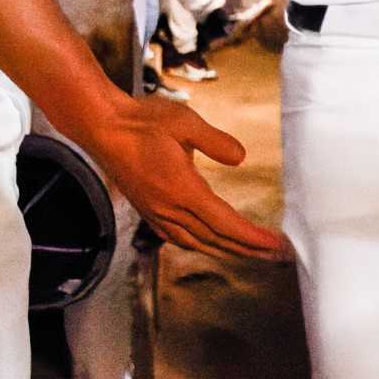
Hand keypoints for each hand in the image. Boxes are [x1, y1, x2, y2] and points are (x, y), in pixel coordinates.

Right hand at [83, 96, 289, 259]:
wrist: (102, 127)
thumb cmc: (142, 121)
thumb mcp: (184, 122)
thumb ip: (215, 141)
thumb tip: (241, 158)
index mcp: (182, 190)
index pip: (225, 223)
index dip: (252, 238)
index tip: (275, 246)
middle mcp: (169, 209)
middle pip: (215, 240)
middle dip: (248, 250)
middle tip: (276, 256)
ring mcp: (156, 213)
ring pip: (196, 243)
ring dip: (226, 251)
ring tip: (250, 254)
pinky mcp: (148, 210)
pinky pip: (178, 238)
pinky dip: (200, 245)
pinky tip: (208, 243)